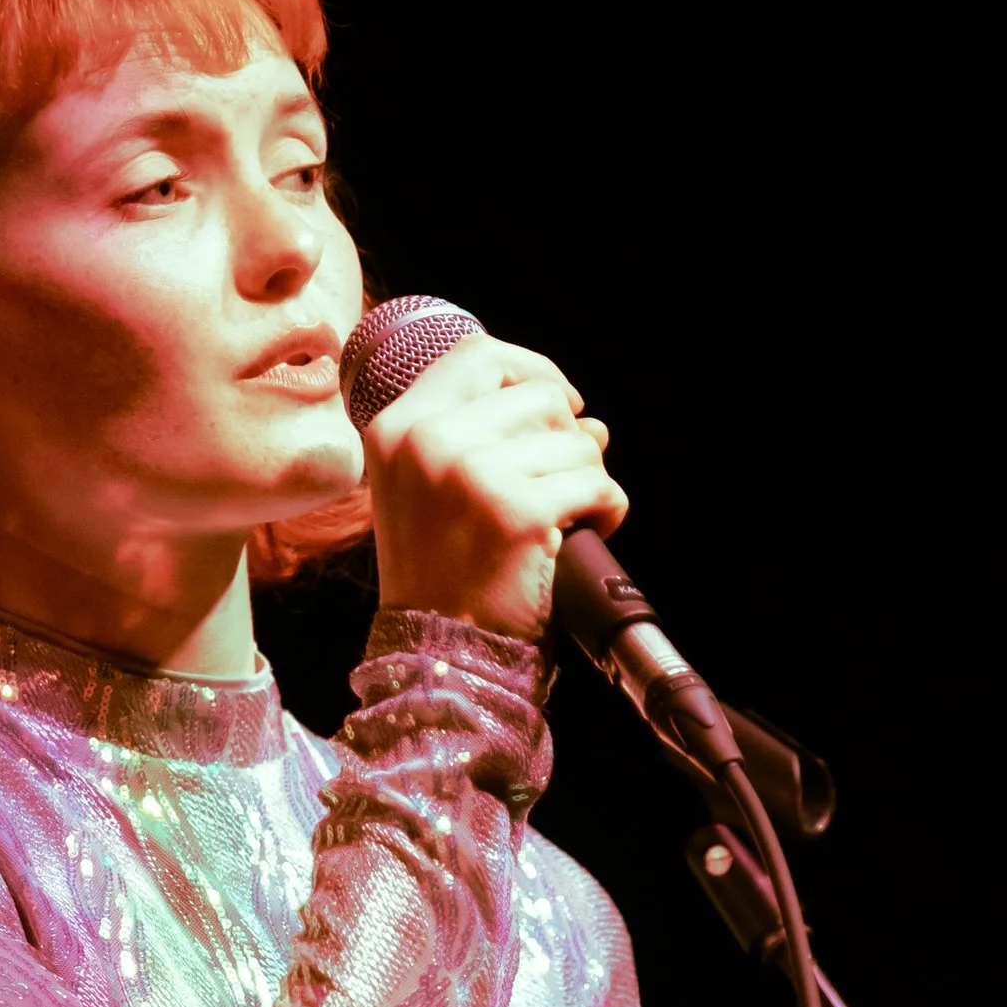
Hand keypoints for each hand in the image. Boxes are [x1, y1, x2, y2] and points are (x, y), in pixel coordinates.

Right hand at [362, 327, 624, 641]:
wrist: (435, 652)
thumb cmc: (438, 574)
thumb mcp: (427, 488)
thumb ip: (485, 436)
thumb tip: (586, 421)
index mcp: (398, 428)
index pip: (478, 355)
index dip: (530, 369)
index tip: (558, 403)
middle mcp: (428, 441)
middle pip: (538, 395)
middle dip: (567, 438)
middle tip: (559, 484)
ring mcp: (472, 474)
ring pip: (577, 441)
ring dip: (589, 479)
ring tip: (565, 517)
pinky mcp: (518, 513)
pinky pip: (598, 485)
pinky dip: (608, 510)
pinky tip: (587, 532)